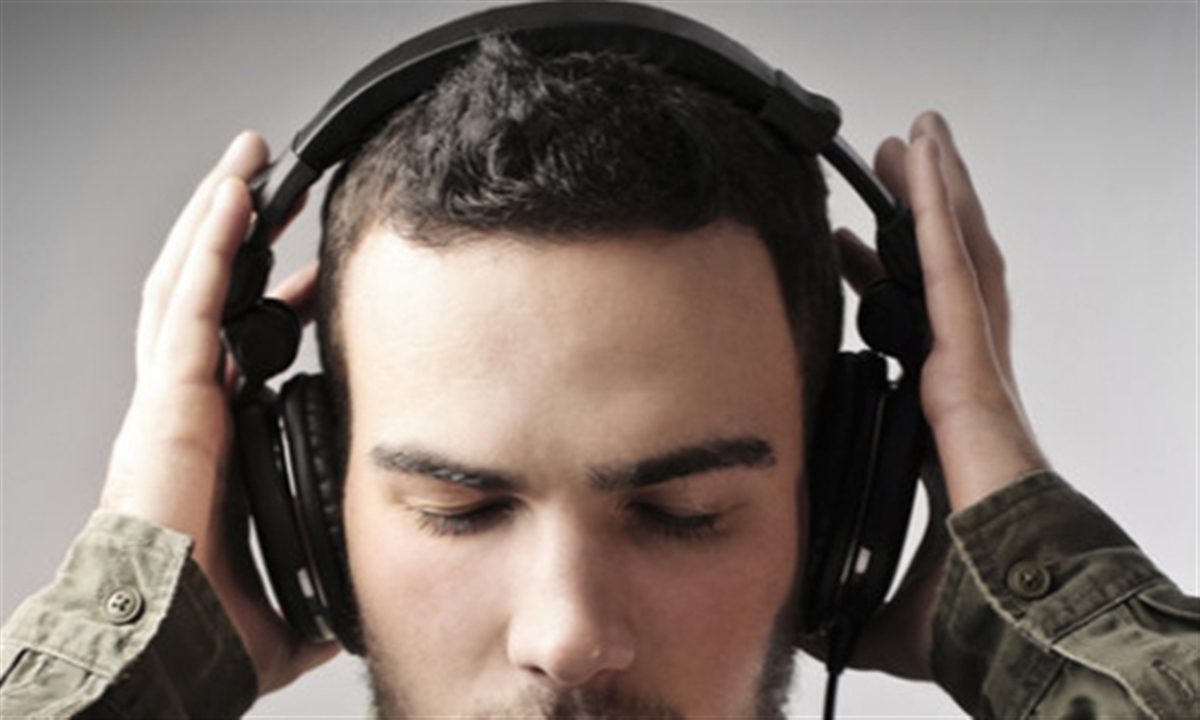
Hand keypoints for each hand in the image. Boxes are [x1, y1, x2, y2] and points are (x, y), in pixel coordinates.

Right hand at [99, 132, 337, 693]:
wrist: (168, 643)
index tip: (318, 279)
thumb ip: (321, 577)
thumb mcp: (289, 585)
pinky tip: (235, 195)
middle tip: (274, 185)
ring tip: (249, 162)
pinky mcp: (168, 394)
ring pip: (190, 281)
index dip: (273, 306)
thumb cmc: (208, 620)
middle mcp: (186, 406)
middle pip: (208, 297)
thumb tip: (359, 595)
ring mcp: (171, 396)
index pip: (239, 350)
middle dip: (237, 236)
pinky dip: (209, 244)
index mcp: (210, 440)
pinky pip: (187, 301)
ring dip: (219, 217)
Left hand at [835, 112, 1048, 677]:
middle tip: (894, 166)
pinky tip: (926, 161)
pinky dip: (942, 211)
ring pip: (957, 256)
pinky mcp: (969, 360)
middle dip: (920, 216)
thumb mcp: (881, 588)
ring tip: (917, 140)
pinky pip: (953, 268)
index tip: (850, 254)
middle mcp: (964, 381)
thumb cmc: (972, 602)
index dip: (884, 285)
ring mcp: (972, 365)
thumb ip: (845, 588)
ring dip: (938, 194)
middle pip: (944, 276)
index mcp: (946, 420)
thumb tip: (803, 616)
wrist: (1007, 609)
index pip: (913, 331)